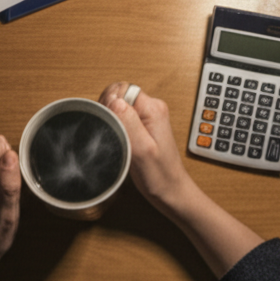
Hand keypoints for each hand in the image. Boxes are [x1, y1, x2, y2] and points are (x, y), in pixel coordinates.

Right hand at [100, 83, 262, 278]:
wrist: (172, 192)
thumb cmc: (159, 176)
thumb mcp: (142, 150)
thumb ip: (128, 122)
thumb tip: (114, 99)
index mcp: (153, 109)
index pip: (122, 88)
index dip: (108, 102)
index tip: (108, 121)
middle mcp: (152, 108)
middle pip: (120, 94)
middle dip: (108, 109)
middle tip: (111, 131)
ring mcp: (149, 117)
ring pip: (120, 105)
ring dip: (112, 118)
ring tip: (116, 138)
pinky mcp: (144, 126)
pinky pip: (124, 117)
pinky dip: (117, 125)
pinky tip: (119, 140)